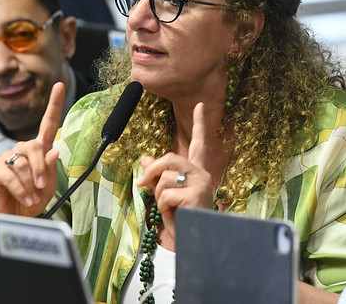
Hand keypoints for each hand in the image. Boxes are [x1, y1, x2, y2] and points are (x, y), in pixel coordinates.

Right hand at [0, 82, 65, 216]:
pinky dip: (21, 190)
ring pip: (24, 164)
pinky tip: (25, 199)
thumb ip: (51, 170)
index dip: (54, 104)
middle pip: (36, 146)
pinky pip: (12, 176)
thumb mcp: (47, 188)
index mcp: (39, 150)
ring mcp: (8, 157)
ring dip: (31, 184)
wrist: (10, 218)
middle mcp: (22, 149)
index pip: (48, 124)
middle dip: (41, 168)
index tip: (59, 85)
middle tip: (41, 186)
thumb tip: (54, 150)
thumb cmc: (31, 201)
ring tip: (32, 198)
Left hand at [136, 102, 214, 240]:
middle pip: (169, 158)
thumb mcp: (166, 194)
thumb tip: (145, 158)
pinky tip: (174, 214)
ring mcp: (201, 184)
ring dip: (158, 195)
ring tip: (168, 208)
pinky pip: (166, 194)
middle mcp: (202, 174)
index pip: (199, 143)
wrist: (191, 240)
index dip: (200, 124)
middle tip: (142, 183)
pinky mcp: (196, 195)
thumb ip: (158, 176)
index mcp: (197, 171)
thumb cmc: (181, 217)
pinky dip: (162, 206)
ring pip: (164, 178)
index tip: (201, 105)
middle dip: (152, 171)